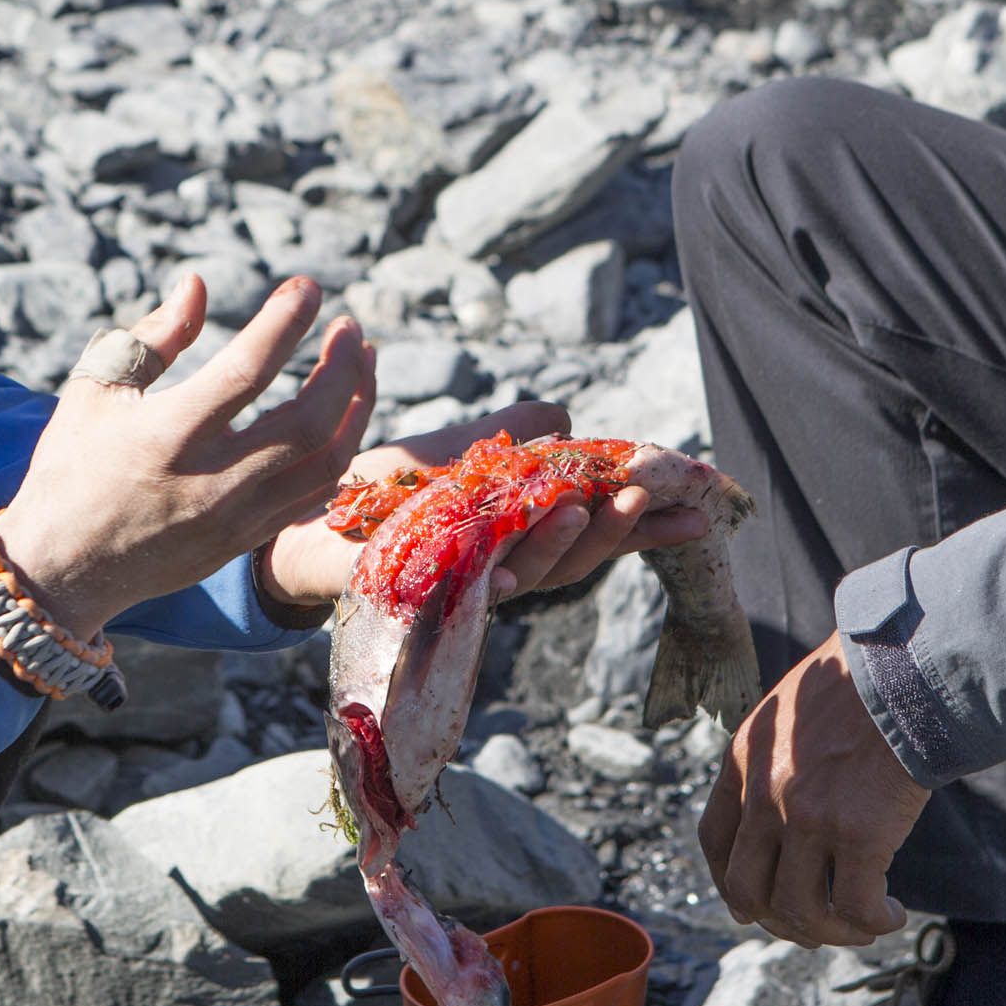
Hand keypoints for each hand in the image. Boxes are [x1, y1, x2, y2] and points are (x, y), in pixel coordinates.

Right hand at [0, 274, 373, 635]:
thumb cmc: (72, 468)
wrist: (62, 571)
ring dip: (357, 407)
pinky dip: (339, 451)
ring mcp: (235, 518)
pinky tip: (341, 418)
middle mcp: (211, 480)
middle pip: (308, 421)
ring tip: (362, 363)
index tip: (306, 286)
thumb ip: (153, 336)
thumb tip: (199, 284)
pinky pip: (315, 497)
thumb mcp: (95, 390)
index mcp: (168, 435)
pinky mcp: (246, 542)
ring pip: (326, 462)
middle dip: (342, 367)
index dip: (285, 321)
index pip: (247, 369)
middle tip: (350, 326)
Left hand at [258, 400, 714, 606]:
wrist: (301, 519)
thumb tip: (564, 416)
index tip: (703, 510)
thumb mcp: (456, 453)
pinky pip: (470, 583)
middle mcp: (502, 568)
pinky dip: (502, 561)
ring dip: (570, 541)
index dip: (649, 528)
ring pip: (532, 573)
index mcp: (518, 537)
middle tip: (654, 497)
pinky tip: (527, 538)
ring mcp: (465, 584)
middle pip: (578, 558)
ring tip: (599, 506)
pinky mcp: (421, 589)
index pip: (597, 534)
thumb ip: (510, 436)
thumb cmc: (383, 494)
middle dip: (620, 532)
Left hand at [698, 633, 931, 947]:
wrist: (901, 669)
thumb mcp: (790, 715)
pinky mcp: (859, 835)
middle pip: (746, 890)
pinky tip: (891, 915)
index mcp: (743, 761)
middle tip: (814, 926)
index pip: (714, 841)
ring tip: (861, 923)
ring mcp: (808, 818)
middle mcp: (765, 795)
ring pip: (799, 911)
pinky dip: (873, 923)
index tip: (756, 902)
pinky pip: (855, 907)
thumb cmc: (856, 686)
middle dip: (778, 921)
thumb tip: (786, 818)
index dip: (731, 883)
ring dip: (830, 932)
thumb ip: (776, 762)